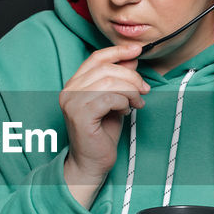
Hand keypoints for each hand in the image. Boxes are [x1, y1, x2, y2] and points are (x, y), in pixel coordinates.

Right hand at [59, 44, 148, 206]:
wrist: (92, 163)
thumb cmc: (102, 134)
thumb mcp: (115, 101)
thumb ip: (120, 80)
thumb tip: (132, 58)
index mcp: (75, 83)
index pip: (96, 58)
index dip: (118, 51)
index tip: (138, 50)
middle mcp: (69, 90)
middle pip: (106, 68)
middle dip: (131, 77)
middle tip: (144, 90)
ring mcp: (72, 102)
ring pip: (109, 81)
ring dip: (130, 91)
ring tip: (137, 104)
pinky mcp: (80, 114)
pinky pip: (109, 98)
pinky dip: (123, 102)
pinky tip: (126, 112)